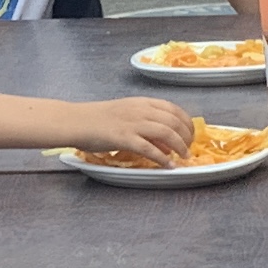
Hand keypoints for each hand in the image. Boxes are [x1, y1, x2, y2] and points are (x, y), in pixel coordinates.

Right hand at [58, 95, 197, 159]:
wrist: (76, 121)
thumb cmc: (98, 119)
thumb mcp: (126, 115)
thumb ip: (146, 125)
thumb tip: (166, 142)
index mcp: (141, 102)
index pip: (172, 108)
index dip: (186, 121)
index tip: (190, 133)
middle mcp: (140, 110)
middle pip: (173, 120)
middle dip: (186, 135)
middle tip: (189, 147)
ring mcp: (132, 123)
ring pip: (166, 132)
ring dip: (179, 145)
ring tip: (184, 156)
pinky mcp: (124, 138)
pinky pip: (149, 148)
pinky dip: (162, 158)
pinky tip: (168, 165)